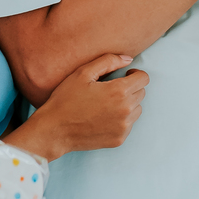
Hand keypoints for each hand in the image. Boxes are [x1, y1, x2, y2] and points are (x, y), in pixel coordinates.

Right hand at [10, 53, 149, 159]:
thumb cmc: (66, 99)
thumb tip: (129, 59)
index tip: (124, 75)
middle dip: (130, 88)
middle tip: (110, 90)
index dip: (134, 74)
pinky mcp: (119, 139)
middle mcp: (125, 110)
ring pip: (137, 109)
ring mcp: (123, 127)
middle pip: (141, 93)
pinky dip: (121, 120)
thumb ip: (108, 61)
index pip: (144, 78)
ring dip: (127, 104)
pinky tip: (103, 118)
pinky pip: (128, 125)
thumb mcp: (83, 73)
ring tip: (106, 104)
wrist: (54, 130)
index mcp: (119, 91)